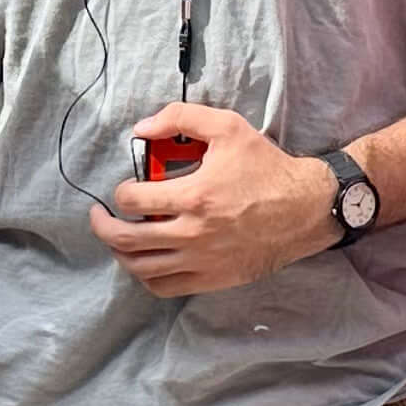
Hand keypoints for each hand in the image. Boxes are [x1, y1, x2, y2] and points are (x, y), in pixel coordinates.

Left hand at [90, 104, 338, 298]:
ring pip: (142, 268)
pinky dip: (146, 277)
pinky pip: (166, 287)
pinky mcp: (213, 278)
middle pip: (127, 239)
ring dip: (120, 253)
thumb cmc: (267, 167)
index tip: (125, 187)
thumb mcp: (227, 127)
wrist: (305, 208)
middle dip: (103, 225)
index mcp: (194, 196)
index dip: (120, 191)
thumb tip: (141, 127)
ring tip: (117, 240)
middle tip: (100, 215)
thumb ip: (181, 118)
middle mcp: (193, 234)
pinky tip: (145, 263)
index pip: (133, 200)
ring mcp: (202, 261)